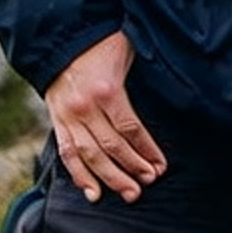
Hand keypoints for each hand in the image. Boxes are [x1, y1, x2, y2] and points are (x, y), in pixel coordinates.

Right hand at [44, 31, 163, 202]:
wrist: (60, 39)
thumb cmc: (101, 43)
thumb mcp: (126, 50)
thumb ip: (143, 69)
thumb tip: (174, 78)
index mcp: (107, 89)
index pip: (131, 129)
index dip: (147, 150)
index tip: (160, 166)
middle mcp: (85, 107)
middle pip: (112, 147)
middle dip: (132, 168)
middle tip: (148, 183)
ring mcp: (69, 117)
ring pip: (90, 155)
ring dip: (110, 178)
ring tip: (129, 193)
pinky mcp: (57, 121)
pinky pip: (68, 153)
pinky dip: (79, 175)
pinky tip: (93, 193)